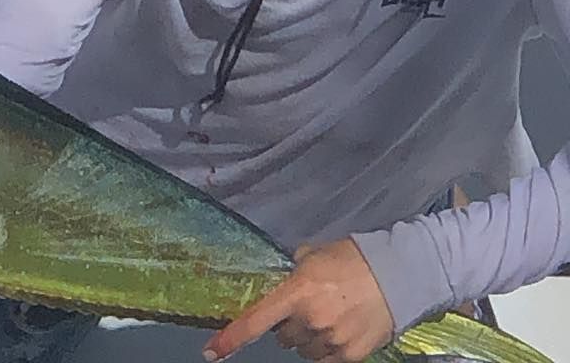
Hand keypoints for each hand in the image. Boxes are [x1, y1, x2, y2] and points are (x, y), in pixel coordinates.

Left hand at [204, 239, 393, 362]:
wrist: (396, 275)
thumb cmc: (351, 259)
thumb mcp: (314, 255)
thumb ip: (293, 268)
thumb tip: (284, 277)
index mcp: (296, 292)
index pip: (255, 320)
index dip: (230, 338)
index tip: (210, 352)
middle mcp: (310, 320)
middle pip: (283, 337)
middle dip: (289, 325)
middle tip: (306, 308)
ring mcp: (331, 341)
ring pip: (304, 350)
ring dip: (308, 338)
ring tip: (328, 316)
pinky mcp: (350, 356)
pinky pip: (325, 359)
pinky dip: (326, 349)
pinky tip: (339, 329)